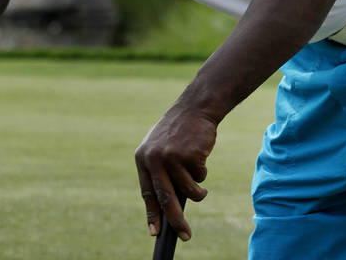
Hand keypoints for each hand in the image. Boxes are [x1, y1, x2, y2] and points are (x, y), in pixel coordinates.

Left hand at [134, 103, 214, 242]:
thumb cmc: (179, 132)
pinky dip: (203, 171)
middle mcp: (154, 158)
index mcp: (143, 158)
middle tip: (185, 236)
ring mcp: (172, 156)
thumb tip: (167, 209)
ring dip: (198, 191)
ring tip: (201, 184)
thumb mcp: (161, 149)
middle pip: (166, 198)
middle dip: (176, 221)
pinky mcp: (190, 155)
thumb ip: (160, 174)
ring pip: (188, 190)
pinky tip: (200, 154)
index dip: (152, 214)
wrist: (195, 108)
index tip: (155, 233)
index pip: (147, 192)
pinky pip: (200, 177)